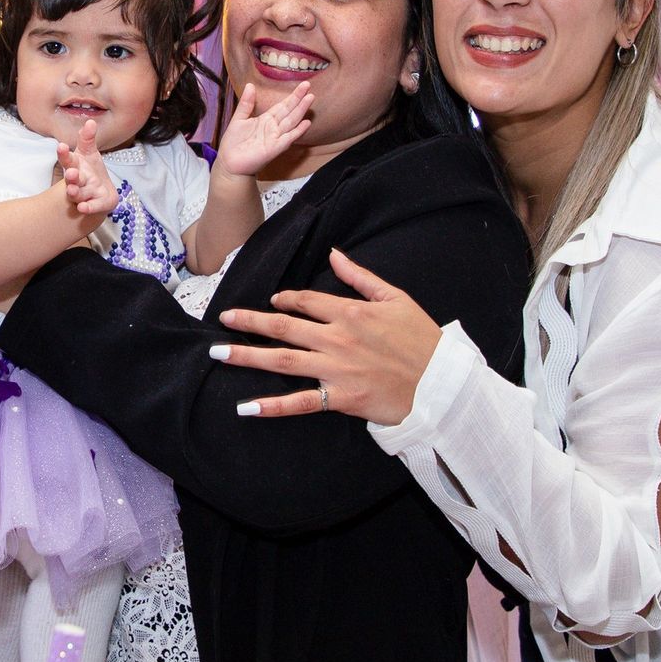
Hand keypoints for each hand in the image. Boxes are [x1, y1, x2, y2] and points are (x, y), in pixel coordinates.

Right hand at [54, 120, 118, 214]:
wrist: (101, 193)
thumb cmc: (90, 170)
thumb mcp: (89, 152)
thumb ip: (87, 139)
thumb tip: (90, 121)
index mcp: (75, 165)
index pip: (68, 158)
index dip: (64, 153)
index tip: (62, 146)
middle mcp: (78, 180)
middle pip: (72, 178)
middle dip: (71, 176)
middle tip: (71, 172)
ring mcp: (86, 193)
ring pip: (78, 193)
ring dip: (75, 192)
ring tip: (72, 190)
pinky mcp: (96, 203)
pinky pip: (92, 206)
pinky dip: (88, 207)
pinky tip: (83, 208)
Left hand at [212, 82, 313, 179]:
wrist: (229, 162)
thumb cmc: (233, 142)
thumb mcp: (239, 119)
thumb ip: (246, 103)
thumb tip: (250, 85)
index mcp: (266, 119)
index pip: (282, 106)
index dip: (292, 96)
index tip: (303, 85)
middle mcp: (273, 128)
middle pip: (289, 111)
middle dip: (299, 99)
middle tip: (308, 86)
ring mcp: (275, 138)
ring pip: (291, 122)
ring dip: (301, 111)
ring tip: (310, 98)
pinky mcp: (274, 148)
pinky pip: (288, 138)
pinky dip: (297, 131)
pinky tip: (306, 123)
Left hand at [212, 249, 441, 425]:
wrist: (442, 383)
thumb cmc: (422, 340)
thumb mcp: (396, 298)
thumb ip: (361, 277)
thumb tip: (334, 254)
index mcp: (350, 311)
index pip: (305, 301)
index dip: (284, 299)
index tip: (272, 301)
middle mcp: (336, 338)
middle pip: (283, 327)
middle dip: (249, 322)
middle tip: (224, 318)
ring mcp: (335, 369)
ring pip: (281, 360)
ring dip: (246, 356)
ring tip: (218, 353)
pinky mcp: (339, 397)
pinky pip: (300, 402)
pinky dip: (272, 407)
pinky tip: (246, 407)